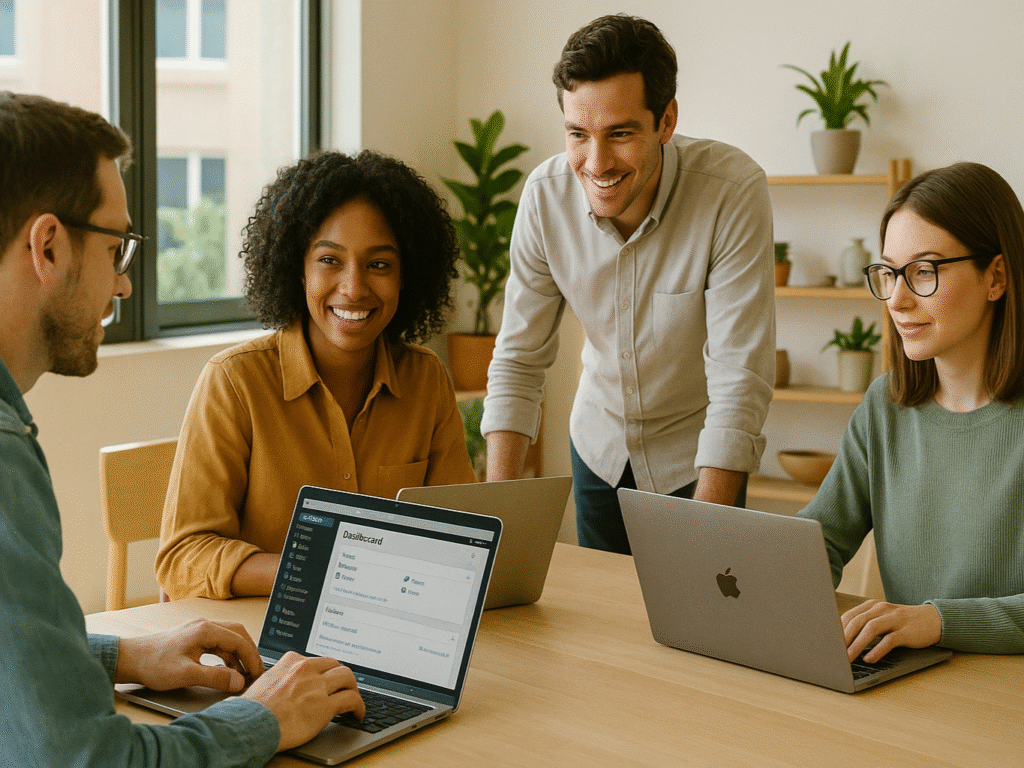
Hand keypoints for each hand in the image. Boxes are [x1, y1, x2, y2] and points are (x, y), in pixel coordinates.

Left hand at [115, 618, 264, 692]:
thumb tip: (238, 681)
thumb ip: (215, 677)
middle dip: (249, 653)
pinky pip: (218, 643)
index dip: (252, 658)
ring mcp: (199, 630)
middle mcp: (204, 625)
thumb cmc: (153, 664)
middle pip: (238, 634)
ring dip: (239, 655)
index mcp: (205, 630)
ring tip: (243, 674)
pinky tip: (226, 669)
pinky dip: (227, 655)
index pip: (239, 640)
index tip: (257, 675)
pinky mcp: (193, 637)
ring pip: (229, 638)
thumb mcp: (186, 674)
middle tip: (256, 672)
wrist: (129, 659)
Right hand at [243, 652, 365, 751]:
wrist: (248, 726)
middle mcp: (306, 669)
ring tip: (354, 698)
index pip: (317, 660)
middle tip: (344, 687)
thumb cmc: (250, 711)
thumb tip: (281, 684)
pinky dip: (359, 705)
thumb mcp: (263, 682)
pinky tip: (358, 713)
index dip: (325, 671)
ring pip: (347, 677)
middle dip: (342, 676)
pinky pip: (351, 699)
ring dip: (353, 688)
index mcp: (291, 662)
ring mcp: (317, 686)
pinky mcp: (324, 705)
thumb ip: (279, 678)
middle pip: (336, 665)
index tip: (327, 677)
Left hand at [841, 600, 941, 662]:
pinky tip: (870, 659)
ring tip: (848, 658)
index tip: (828, 642)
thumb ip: (866, 625)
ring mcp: (894, 619)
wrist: (934, 620)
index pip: (849, 615)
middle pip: (857, 621)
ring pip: (870, 629)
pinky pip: (889, 640)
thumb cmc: (903, 622)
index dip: (837, 629)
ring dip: (857, 644)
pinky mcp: (906, 631)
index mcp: (872, 606)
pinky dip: (877, 650)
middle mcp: (881, 609)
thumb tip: (844, 640)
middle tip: (834, 652)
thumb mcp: (883, 619)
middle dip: (843, 638)